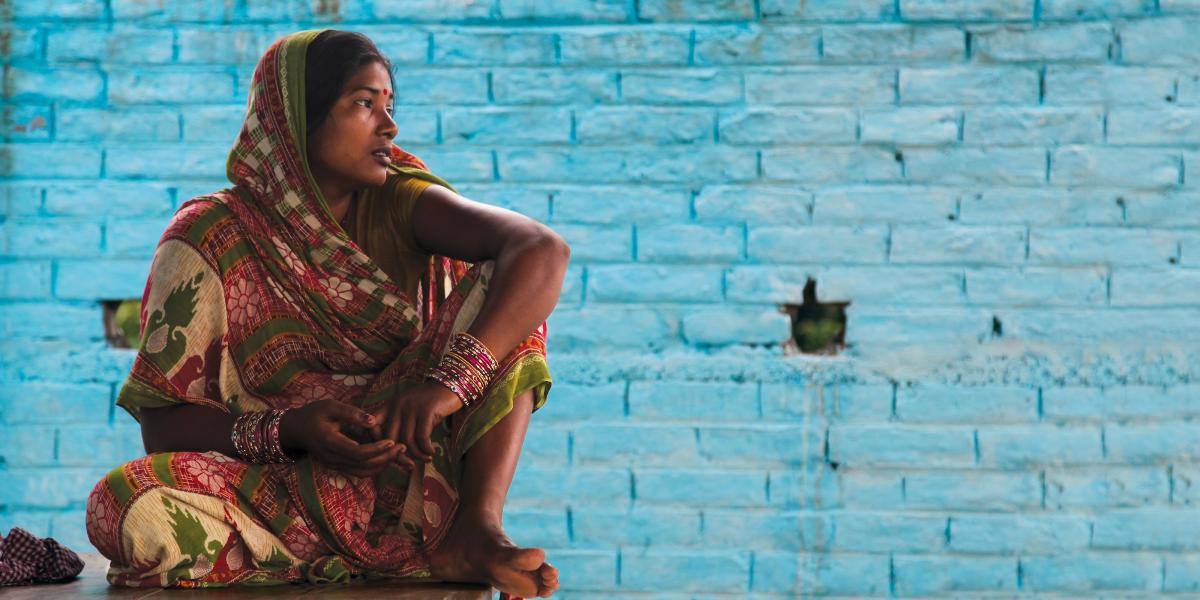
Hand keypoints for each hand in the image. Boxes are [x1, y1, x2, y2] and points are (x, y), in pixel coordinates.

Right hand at [279, 400, 403, 477]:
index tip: (392, 440)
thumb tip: (373, 421)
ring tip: (399, 453)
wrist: (295, 429)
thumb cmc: (313, 413)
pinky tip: (387, 458)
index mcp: (329, 442)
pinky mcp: (337, 466)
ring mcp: (333, 465)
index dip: (377, 449)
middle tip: (403, 447)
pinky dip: (374, 467)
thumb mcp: (330, 406)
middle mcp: (331, 458)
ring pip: (362, 472)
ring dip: (382, 465)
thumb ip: (351, 413)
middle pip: (363, 465)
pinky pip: (358, 472)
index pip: (357, 452)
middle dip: (385, 458)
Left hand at [369, 380, 463, 466]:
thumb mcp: (410, 411)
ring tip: (425, 458)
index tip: (390, 452)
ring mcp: (411, 407)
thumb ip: (401, 427)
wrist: (449, 386)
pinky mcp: (426, 410)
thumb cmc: (429, 404)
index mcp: (390, 405)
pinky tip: (432, 452)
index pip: (373, 426)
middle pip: (390, 438)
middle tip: (409, 465)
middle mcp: (397, 405)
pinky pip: (422, 437)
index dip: (378, 443)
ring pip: (407, 440)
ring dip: (417, 455)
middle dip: (399, 457)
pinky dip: (426, 449)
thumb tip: (396, 455)